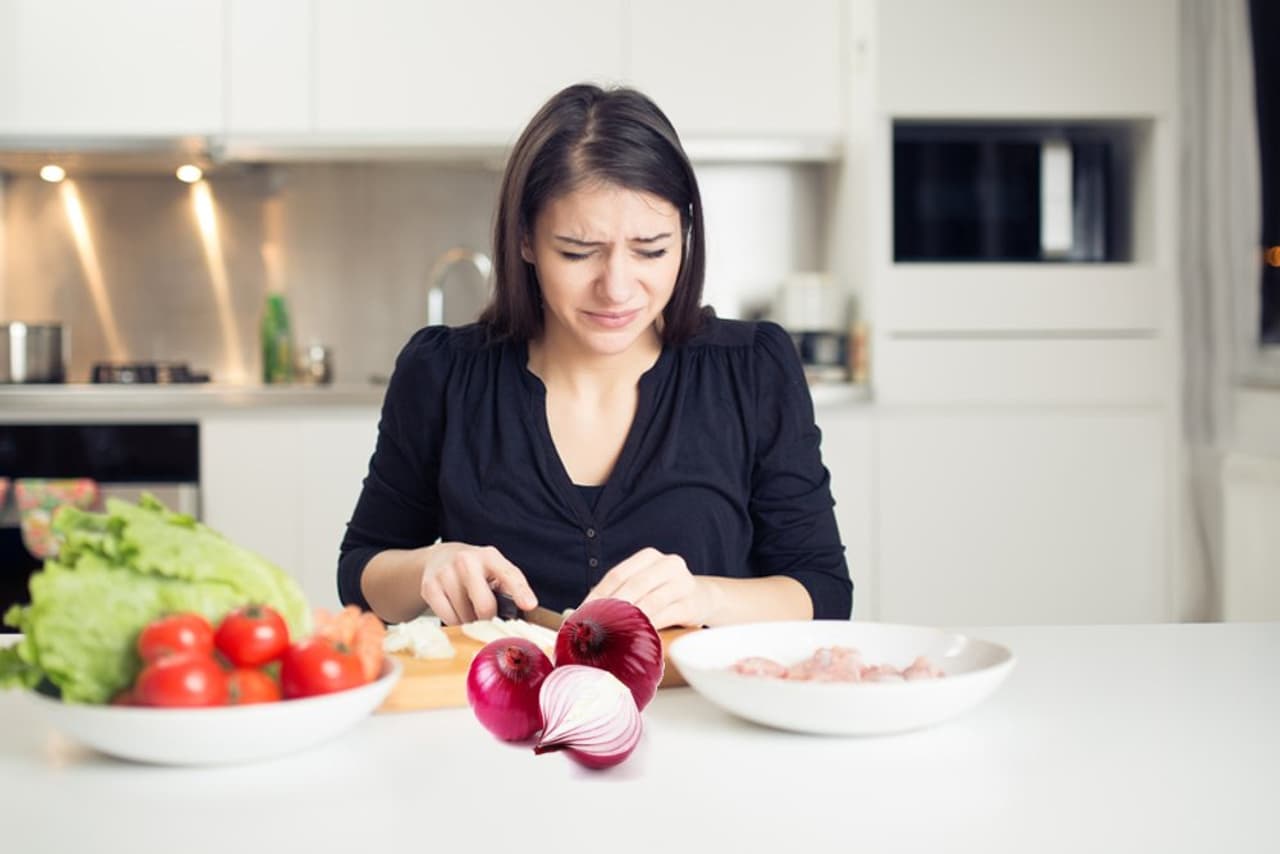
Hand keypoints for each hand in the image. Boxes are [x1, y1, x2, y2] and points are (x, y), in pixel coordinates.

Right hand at [418, 542, 536, 624]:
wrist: (440, 558)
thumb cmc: (475, 569)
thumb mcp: (495, 569)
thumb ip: (510, 586)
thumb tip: (523, 609)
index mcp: (489, 556)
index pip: (508, 574)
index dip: (520, 591)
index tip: (529, 605)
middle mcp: (466, 561)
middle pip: (485, 606)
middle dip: (490, 618)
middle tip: (489, 616)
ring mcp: (445, 573)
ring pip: (465, 616)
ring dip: (471, 621)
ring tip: (470, 608)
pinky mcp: (429, 587)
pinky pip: (448, 618)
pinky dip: (455, 621)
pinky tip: (457, 610)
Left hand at [582, 548, 714, 629]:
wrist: (703, 598)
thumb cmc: (663, 593)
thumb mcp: (644, 584)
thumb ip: (618, 593)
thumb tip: (579, 613)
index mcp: (649, 556)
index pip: (617, 574)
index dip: (598, 594)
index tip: (582, 614)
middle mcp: (668, 564)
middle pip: (633, 586)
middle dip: (611, 607)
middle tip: (594, 627)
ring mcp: (683, 583)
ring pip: (650, 602)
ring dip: (629, 619)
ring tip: (610, 634)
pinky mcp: (691, 605)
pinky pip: (665, 617)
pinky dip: (648, 627)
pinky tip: (635, 636)